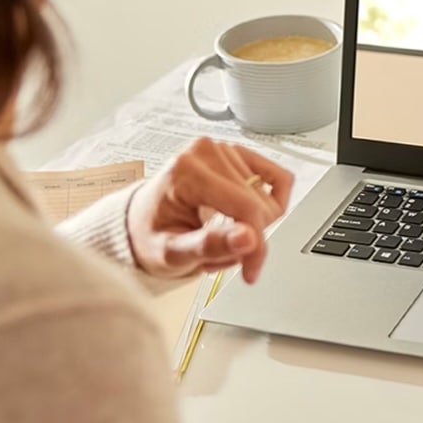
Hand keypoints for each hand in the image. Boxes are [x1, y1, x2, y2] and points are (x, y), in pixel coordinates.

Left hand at [126, 137, 293, 283]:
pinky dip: (272, 204)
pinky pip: (279, 179)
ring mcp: (225, 151)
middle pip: (260, 205)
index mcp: (187, 170)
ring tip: (224, 234)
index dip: (255, 246)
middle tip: (224, 252)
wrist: (143, 221)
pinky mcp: (240, 155)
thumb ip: (209, 246)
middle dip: (250, 238)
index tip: (251, 271)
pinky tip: (251, 216)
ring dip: (253, 225)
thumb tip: (247, 238)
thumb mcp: (171, 252)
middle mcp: (207, 152)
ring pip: (269, 199)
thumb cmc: (152, 234)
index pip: (245, 208)